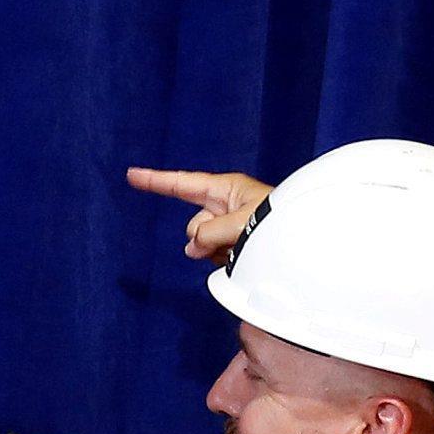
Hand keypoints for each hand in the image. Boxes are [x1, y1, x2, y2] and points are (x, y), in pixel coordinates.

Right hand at [125, 166, 271, 263]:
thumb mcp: (239, 223)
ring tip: (244, 249)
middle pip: (193, 224)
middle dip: (203, 237)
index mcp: (224, 188)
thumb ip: (209, 234)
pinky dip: (226, 258)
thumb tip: (193, 247)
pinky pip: (215, 254)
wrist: (301, 238)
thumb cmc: (276, 223)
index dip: (155, 181)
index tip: (131, 175)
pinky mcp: (235, 241)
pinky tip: (244, 256)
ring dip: (217, 251)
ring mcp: (229, 224)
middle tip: (230, 242)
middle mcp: (224, 204)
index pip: (181, 183)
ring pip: (203, 243)